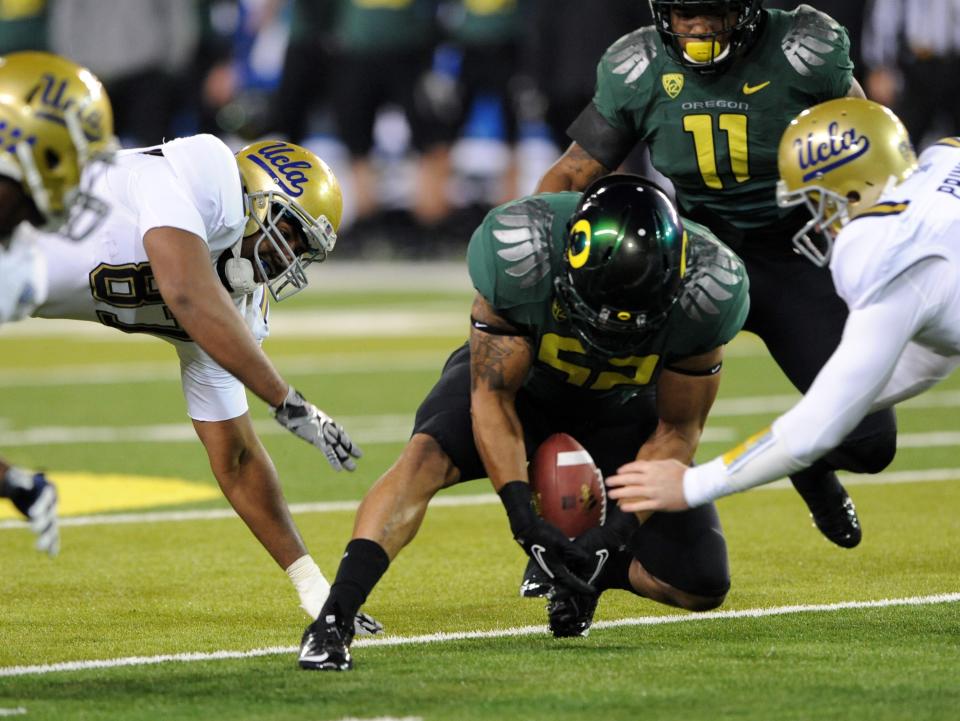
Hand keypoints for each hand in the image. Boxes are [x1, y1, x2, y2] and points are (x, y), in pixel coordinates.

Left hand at [9, 472, 59, 556]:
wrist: (22, 487)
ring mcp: (52, 513)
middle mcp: (53, 501)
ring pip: (51, 526)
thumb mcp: (16, 480)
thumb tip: (23, 486)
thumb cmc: (17, 480)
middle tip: (32, 528)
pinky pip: (52, 534)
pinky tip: (52, 555)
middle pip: (49, 513)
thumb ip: (19, 483)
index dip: (39, 505)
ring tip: (38, 548)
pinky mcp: (48, 522)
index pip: (45, 497)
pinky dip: (53, 544)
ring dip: (46, 537)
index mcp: (48, 487)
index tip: (30, 514)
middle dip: (41, 522)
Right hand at [273, 387, 362, 470]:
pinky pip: (328, 452)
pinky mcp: (317, 439)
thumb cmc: (289, 404)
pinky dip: (334, 461)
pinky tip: (339, 469)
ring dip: (345, 459)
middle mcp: (326, 427)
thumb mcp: (296, 409)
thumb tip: (280, 410)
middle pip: (341, 439)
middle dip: (350, 448)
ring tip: (353, 469)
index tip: (348, 442)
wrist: (290, 403)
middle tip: (359, 455)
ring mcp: (323, 433)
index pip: (337, 429)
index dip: (343, 436)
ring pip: (337, 448)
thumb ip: (295, 413)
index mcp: (322, 419)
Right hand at [498, 481, 595, 595]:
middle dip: (579, 587)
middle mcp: (551, 572)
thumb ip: (575, 552)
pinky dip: (568, 574)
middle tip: (591, 590)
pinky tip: (574, 570)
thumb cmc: (544, 535)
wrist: (527, 529)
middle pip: (568, 585)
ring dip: (574, 581)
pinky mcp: (547, 562)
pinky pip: (560, 572)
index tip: (593, 591)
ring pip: (563, 579)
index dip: (583, 588)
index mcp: (555, 570)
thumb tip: (588, 560)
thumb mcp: (562, 542)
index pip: (572, 583)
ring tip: (584, 582)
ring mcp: (548, 568)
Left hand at [605, 459, 690, 512]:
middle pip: (628, 479)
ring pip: (631, 492)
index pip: (633, 467)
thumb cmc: (683, 473)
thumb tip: (643, 465)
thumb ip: (654, 464)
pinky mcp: (657, 504)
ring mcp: (653, 492)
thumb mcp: (668, 463)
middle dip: (615, 481)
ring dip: (618, 493)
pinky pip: (640, 505)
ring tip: (610, 494)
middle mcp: (650, 479)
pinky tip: (622, 507)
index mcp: (652, 468)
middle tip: (607, 482)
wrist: (695, 486)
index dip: (623, 470)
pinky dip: (630, 506)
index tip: (618, 472)